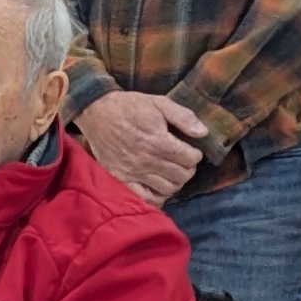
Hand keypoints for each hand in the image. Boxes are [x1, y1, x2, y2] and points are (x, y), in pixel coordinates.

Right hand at [73, 88, 209, 202]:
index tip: (192, 150)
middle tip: (183, 161)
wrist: (97, 112)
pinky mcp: (121, 179)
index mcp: (158, 141)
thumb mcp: (159, 103)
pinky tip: (159, 187)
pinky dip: (157, 196)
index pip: (190, 159)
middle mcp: (147, 160)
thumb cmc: (130, 106)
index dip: (195, 155)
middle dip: (188, 169)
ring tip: (173, 172)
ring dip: (175, 182)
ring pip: (167, 188)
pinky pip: (145, 198)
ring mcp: (133, 172)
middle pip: (181, 176)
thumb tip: (203, 132)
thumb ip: (183, 117)